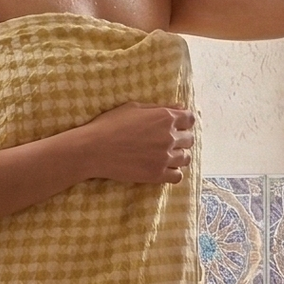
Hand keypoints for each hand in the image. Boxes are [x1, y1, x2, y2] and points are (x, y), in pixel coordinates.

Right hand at [78, 103, 196, 184]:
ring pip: (186, 158)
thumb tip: (180, 107)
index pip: (190, 119)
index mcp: (165, 118)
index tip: (177, 125)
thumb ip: (159, 108)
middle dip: (181, 139)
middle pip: (189, 139)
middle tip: (167, 141)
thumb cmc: (110, 124)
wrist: (94, 149)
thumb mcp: (134, 107)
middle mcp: (169, 137)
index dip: (184, 122)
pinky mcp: (157, 174)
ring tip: (165, 155)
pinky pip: (177, 176)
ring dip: (178, 156)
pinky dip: (173, 172)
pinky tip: (163, 168)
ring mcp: (165, 157)